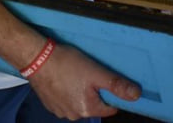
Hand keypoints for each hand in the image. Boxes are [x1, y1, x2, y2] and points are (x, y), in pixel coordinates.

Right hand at [26, 42, 140, 118]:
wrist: (36, 58)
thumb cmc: (65, 64)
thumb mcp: (96, 72)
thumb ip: (116, 85)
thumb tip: (136, 95)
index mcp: (87, 109)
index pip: (110, 107)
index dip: (110, 93)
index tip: (104, 79)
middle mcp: (73, 115)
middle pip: (93, 104)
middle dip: (93, 91)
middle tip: (87, 72)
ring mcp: (59, 111)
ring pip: (78, 102)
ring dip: (78, 90)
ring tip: (73, 73)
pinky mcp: (49, 104)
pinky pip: (64, 99)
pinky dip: (66, 90)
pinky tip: (62, 77)